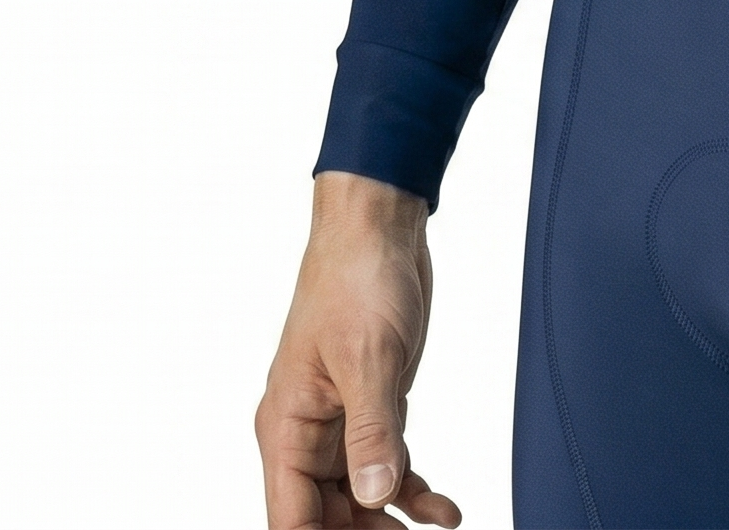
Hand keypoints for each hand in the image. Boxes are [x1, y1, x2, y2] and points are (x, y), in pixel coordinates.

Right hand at [256, 171, 462, 528]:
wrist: (380, 227)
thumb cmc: (356, 278)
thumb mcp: (369, 357)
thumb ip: (372, 431)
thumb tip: (376, 498)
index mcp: (286, 427)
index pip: (292, 518)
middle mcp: (306, 432)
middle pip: (326, 516)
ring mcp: (340, 420)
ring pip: (359, 495)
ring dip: (392, 520)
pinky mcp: (373, 404)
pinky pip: (387, 462)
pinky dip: (412, 488)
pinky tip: (442, 511)